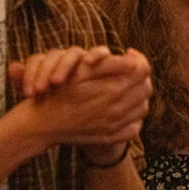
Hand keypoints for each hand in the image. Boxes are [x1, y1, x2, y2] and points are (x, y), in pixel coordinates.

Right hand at [15, 48, 151, 148]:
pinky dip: (133, 117)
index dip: (139, 58)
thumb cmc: (59, 92)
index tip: (129, 53)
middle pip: (146, 88)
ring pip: (143, 107)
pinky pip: (134, 127)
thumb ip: (111, 65)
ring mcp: (115, 125)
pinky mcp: (110, 136)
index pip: (143, 70)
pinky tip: (123, 108)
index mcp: (113, 89)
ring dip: (138, 95)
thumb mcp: (82, 73)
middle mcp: (118, 109)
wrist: (42, 124)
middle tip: (128, 70)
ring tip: (126, 87)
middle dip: (140, 76)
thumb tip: (134, 61)